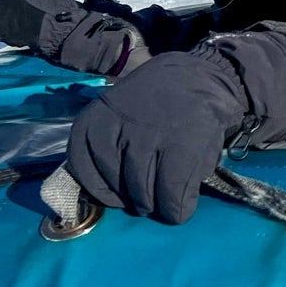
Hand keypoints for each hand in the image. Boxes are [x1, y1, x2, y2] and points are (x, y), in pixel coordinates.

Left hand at [65, 33, 285, 223]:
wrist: (202, 78)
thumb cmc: (158, 103)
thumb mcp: (121, 112)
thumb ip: (107, 146)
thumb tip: (104, 192)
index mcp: (99, 118)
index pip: (83, 166)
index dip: (99, 188)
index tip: (116, 196)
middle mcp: (120, 127)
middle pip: (116, 183)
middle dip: (132, 199)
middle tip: (145, 200)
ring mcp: (151, 137)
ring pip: (142, 192)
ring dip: (154, 206)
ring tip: (163, 202)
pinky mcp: (182, 148)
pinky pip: (171, 193)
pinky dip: (175, 208)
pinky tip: (180, 207)